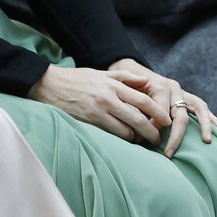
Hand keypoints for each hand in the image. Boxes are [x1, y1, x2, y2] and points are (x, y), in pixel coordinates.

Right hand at [29, 61, 216, 155]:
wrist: (49, 84)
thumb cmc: (76, 79)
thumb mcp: (101, 73)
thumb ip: (124, 77)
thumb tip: (146, 82)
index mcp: (114, 83)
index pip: (143, 97)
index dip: (158, 111)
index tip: (167, 121)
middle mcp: (110, 94)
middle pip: (140, 114)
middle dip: (153, 129)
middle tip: (160, 139)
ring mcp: (101, 107)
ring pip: (129, 125)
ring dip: (139, 137)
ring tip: (143, 143)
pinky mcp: (91, 118)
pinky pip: (113, 132)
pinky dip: (123, 139)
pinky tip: (126, 143)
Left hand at [110, 58, 216, 156]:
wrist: (135, 73)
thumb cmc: (129, 88)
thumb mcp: (127, 95)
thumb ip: (133, 109)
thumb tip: (139, 131)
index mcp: (159, 86)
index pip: (160, 111)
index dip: (153, 127)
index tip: (143, 140)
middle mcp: (174, 88)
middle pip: (180, 114)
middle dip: (175, 136)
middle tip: (168, 154)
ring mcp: (183, 93)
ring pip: (199, 109)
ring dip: (204, 126)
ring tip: (206, 141)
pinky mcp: (189, 98)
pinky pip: (203, 109)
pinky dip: (212, 119)